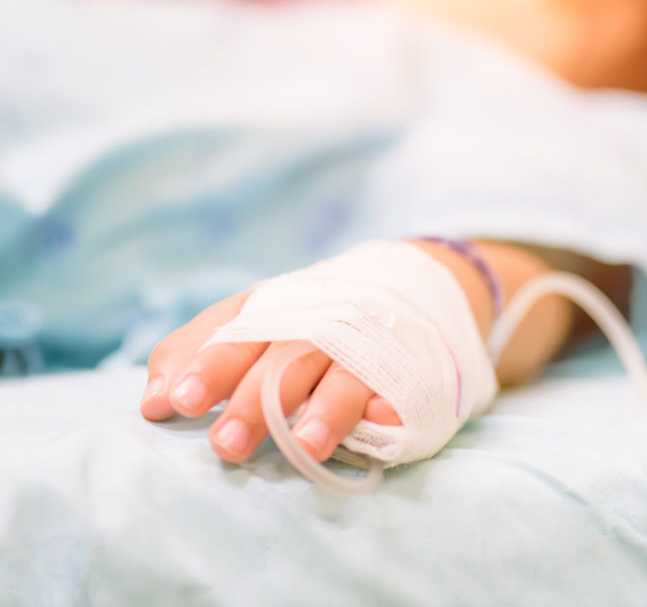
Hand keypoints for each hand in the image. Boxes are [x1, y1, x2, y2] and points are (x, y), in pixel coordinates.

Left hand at [140, 290, 400, 463]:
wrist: (399, 289)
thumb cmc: (305, 321)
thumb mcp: (250, 323)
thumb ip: (196, 355)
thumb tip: (152, 404)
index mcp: (274, 311)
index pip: (237, 334)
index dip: (210, 367)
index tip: (182, 402)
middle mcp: (319, 327)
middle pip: (285, 362)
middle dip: (256, 403)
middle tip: (227, 444)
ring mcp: (366, 349)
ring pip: (344, 377)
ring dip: (327, 411)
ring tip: (306, 447)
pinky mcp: (405, 373)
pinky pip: (400, 388)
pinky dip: (391, 404)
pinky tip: (383, 419)